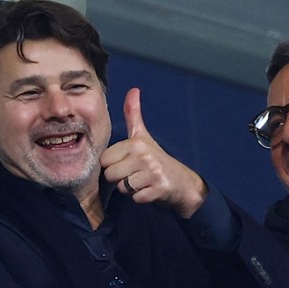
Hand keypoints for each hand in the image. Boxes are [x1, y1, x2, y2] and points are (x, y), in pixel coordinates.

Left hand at [100, 88, 207, 218]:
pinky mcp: (159, 189)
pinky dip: (141, 198)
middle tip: (136, 175)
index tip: (128, 164)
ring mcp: (153, 172)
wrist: (183, 183)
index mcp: (136, 142)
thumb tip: (133, 90)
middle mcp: (144, 155)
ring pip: (122, 187)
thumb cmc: (158, 159)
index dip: (114, 165)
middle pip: (111, 175)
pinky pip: (136, 198)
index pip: (105, 160)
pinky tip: (150, 191)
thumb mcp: (143, 136)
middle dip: (120, 179)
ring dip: (131, 189)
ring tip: (143, 182)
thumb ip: (133, 114)